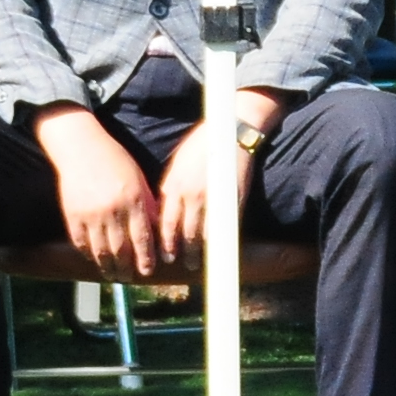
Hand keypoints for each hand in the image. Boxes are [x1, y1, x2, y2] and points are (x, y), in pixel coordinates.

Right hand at [33, 105, 162, 281]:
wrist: (80, 147)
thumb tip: (158, 229)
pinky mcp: (72, 215)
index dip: (146, 258)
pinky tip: (95, 259)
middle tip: (131, 278)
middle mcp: (112, 209)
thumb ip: (147, 204)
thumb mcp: (138, 178)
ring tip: (113, 276)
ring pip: (100, 250)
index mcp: (132, 199)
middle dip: (127, 268)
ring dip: (108, 267)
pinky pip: (81, 242)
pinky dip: (88, 254)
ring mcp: (90, 214)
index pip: (142, 237)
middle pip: (121, 249)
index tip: (148, 271)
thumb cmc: (114, 160)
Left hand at [158, 94, 278, 270]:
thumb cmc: (201, 146)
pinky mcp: (233, 199)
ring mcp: (213, 199)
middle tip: (181, 264)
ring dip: (200, 252)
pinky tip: (218, 248)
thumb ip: (169, 189)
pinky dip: (220, 241)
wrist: (230, 131)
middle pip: (184, 234)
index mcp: (174, 186)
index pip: (166, 224)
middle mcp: (191, 195)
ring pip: (203, 235)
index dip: (165, 243)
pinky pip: (224, 226)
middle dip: (182, 253)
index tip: (165, 255)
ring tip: (197, 262)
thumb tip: (162, 212)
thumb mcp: (177, 165)